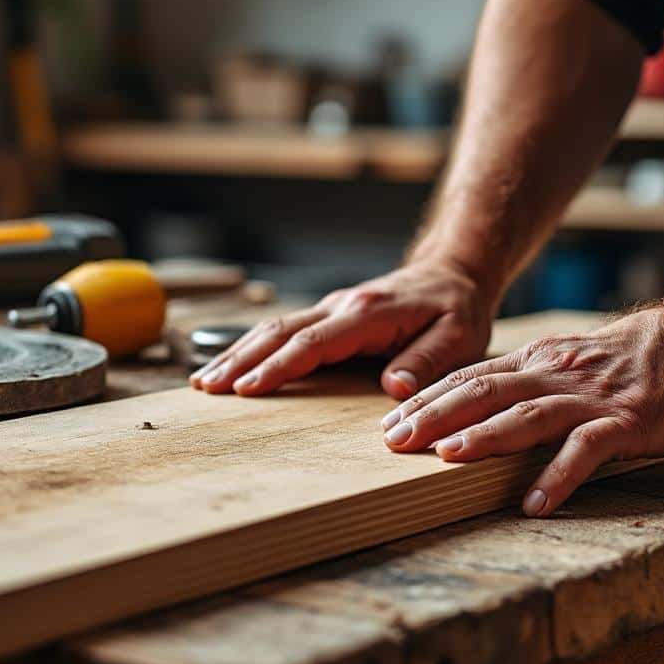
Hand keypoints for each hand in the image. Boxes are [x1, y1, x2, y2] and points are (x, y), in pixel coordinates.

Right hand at [191, 260, 496, 398]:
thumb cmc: (457, 310)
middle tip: (206, 389)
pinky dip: (252, 347)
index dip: (278, 367)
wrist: (454, 274)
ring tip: (204, 383)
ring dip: (237, 353)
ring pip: (274, 328)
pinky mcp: (329, 315)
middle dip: (240, 360)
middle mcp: (342, 306)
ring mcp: (332, 308)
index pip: (313, 343)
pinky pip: (284, 330)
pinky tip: (232, 365)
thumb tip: (393, 387)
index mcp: (369, 313)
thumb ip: (427, 361)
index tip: (246, 388)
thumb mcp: (458, 337)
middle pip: (280, 332)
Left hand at [379, 306, 663, 516]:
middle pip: (485, 391)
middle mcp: (558, 374)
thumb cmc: (642, 360)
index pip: (473, 376)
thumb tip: (484, 405)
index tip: (389, 419)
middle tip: (393, 440)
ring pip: (528, 413)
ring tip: (445, 457)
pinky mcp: (628, 421)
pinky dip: (558, 475)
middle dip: (435, 414)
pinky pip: (588, 450)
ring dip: (484, 436)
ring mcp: (592, 398)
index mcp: (541, 361)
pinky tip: (534, 502)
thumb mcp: (575, 362)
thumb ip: (534, 381)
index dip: (428, 397)